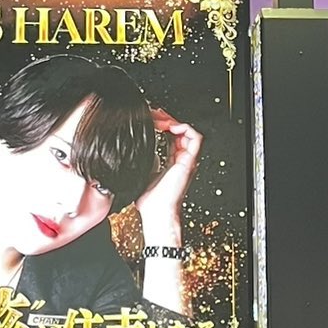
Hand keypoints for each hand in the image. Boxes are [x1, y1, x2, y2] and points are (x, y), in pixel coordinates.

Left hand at [135, 109, 200, 242]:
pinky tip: (171, 127)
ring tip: (163, 120)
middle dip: (168, 119)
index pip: (172, 136)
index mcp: (172, 161)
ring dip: (176, 122)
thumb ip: (143, 160)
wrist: (156, 213)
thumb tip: (132, 149)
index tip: (152, 119)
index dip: (164, 125)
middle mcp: (182, 159)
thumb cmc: (150, 201)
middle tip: (156, 115)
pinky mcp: (189, 161)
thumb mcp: (143, 172)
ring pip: (189, 131)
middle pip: (180, 131)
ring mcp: (187, 159)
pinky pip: (195, 138)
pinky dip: (184, 129)